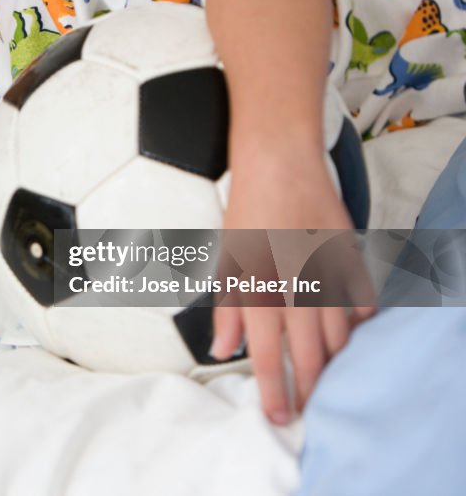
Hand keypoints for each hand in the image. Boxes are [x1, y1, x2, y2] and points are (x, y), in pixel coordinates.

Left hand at [211, 152, 375, 424]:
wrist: (279, 164)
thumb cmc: (245, 212)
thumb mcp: (224, 260)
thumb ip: (226, 309)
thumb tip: (220, 349)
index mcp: (259, 293)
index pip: (268, 359)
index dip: (274, 393)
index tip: (278, 416)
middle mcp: (296, 291)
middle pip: (309, 358)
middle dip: (308, 390)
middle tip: (305, 409)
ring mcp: (328, 277)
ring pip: (339, 337)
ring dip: (333, 360)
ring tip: (323, 374)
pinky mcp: (350, 261)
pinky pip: (360, 304)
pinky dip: (354, 321)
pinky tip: (346, 328)